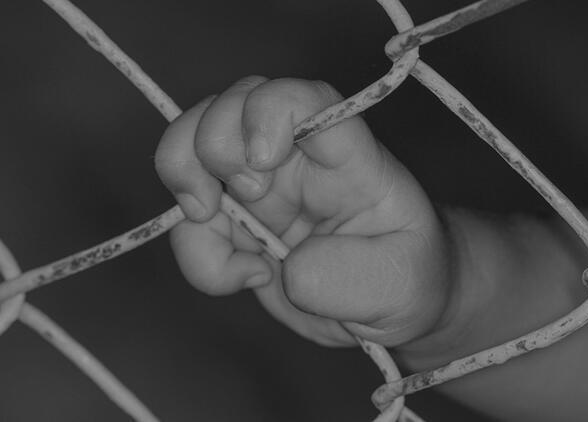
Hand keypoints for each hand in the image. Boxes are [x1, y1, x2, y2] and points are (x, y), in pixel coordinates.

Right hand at [155, 76, 451, 347]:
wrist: (384, 305)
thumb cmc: (404, 279)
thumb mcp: (398, 286)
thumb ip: (344, 278)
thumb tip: (282, 271)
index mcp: (345, 158)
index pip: (306, 101)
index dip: (268, 112)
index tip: (260, 163)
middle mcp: (296, 159)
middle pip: (233, 104)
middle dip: (213, 142)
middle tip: (244, 196)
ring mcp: (258, 185)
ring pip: (193, 142)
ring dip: (183, 176)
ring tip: (210, 223)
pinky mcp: (233, 220)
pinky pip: (187, 217)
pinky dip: (194, 248)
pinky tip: (242, 277)